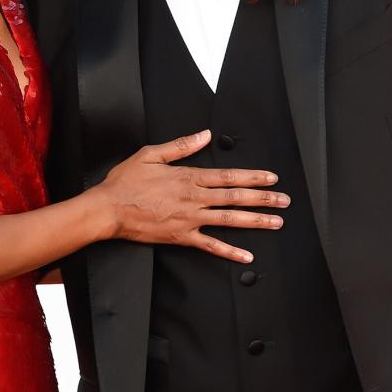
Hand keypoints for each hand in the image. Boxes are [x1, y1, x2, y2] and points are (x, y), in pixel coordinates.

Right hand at [98, 130, 289, 261]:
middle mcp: (193, 198)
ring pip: (229, 220)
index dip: (252, 177)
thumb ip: (181, 146)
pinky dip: (229, 251)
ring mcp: (189, 219)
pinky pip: (210, 246)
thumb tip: (204, 135)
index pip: (227, 176)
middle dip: (263, 198)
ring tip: (276, 222)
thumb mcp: (151, 154)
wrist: (107, 210)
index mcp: (187, 177)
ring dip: (255, 221)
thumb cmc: (125, 183)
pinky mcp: (181, 237)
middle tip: (284, 200)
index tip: (271, 178)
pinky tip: (246, 255)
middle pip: (235, 197)